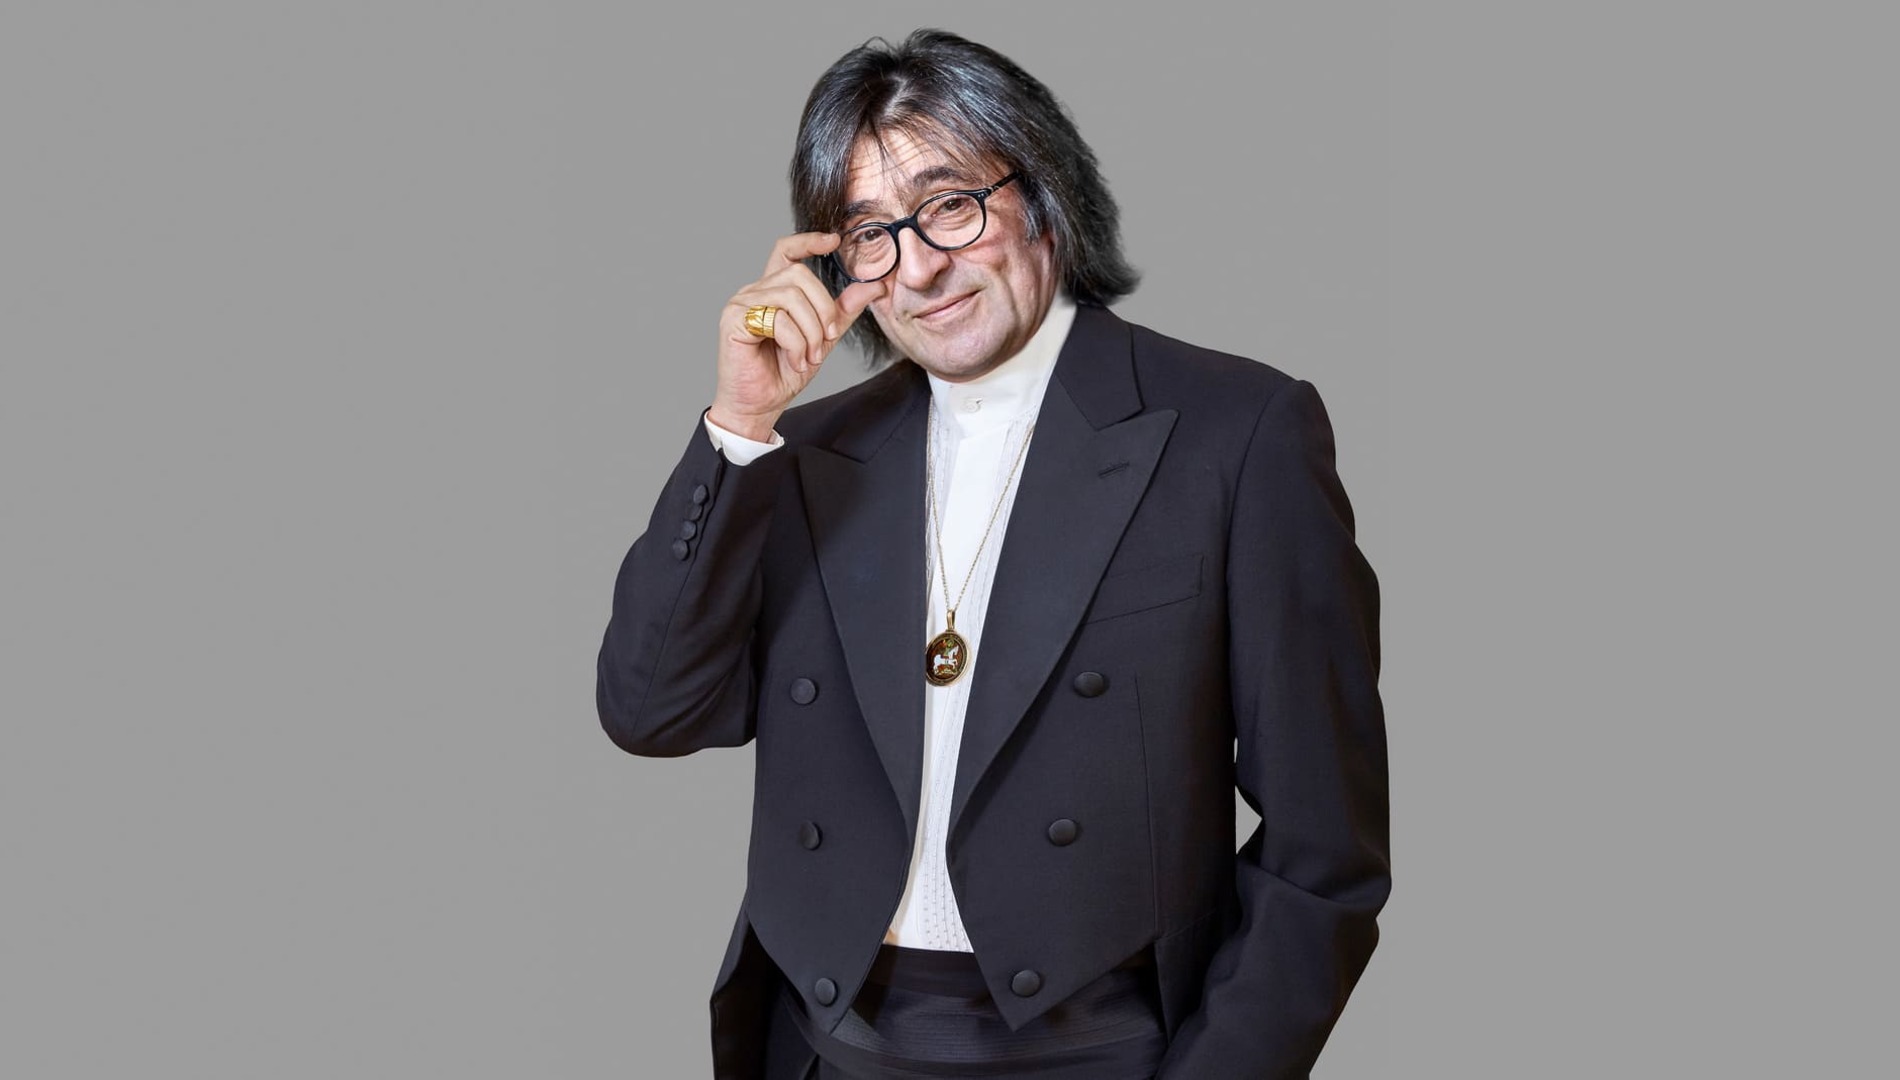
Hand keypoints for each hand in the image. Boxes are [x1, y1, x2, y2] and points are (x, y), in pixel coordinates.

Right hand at [707, 232, 884, 441]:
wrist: (759, 405)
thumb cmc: (783, 372)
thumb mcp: (823, 338)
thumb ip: (843, 311)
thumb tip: (874, 286)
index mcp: (774, 291)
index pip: (787, 251)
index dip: (809, 240)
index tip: (834, 241)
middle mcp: (755, 291)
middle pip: (799, 274)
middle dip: (823, 309)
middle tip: (828, 338)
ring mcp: (742, 303)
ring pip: (792, 297)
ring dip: (811, 331)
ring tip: (810, 356)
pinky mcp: (734, 321)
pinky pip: (778, 320)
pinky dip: (796, 344)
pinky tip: (796, 361)